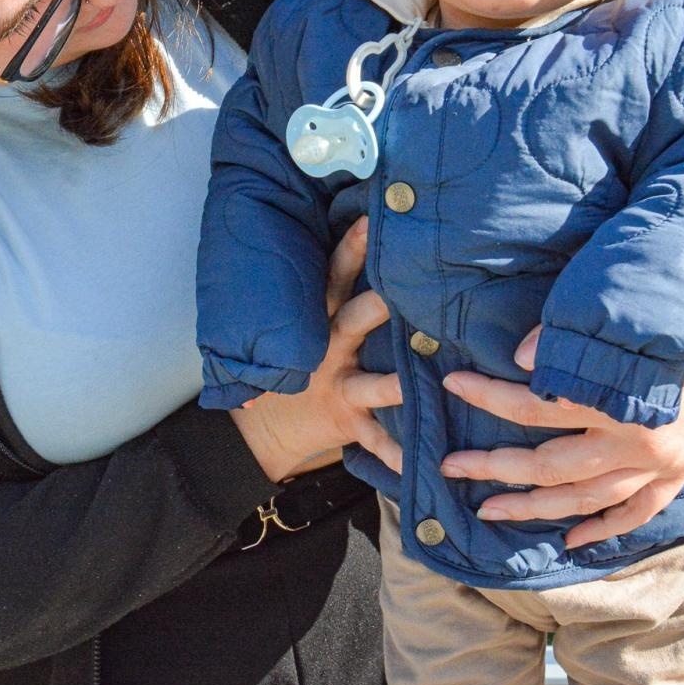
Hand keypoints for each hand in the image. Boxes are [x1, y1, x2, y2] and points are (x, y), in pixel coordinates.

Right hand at [232, 217, 401, 480]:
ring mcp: (337, 386)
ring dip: (394, 386)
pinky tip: (420, 467)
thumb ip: (338, 289)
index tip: (370, 217)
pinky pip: (374, 440)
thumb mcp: (307, 321)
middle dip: (378, 304)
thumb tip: (370, 228)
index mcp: (321, 317)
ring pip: (370, 384)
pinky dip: (395, 455)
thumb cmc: (300, 357)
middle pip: (354, 319)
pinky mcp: (346, 421)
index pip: (334, 275)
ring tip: (418, 384)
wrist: (263, 423)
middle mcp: (328, 348)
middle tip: (401, 289)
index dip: (350, 246)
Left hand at [440, 313, 683, 547]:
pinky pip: (637, 511)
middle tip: (452, 466)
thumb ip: (568, 333)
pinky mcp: (681, 469)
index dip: (489, 395)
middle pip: (552, 466)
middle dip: (496, 467)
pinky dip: (604, 528)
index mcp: (621, 397)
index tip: (453, 383)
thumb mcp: (615, 305)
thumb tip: (522, 359)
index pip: (536, 404)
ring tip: (490, 509)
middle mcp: (641, 440)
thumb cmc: (674, 299)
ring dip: (535, 507)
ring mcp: (664, 462)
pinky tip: (571, 539)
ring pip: (587, 499)